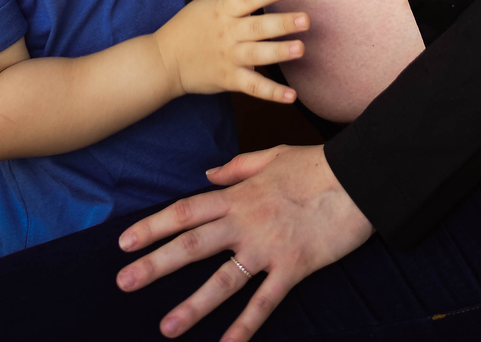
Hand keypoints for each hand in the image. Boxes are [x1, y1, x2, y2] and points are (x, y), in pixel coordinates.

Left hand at [116, 143, 373, 339]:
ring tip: (166, 326)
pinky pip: (264, 302)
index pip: (186, 211)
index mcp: (238, 195)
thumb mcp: (271, 156)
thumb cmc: (316, 165)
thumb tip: (206, 173)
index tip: (124, 241)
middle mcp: (246, 222)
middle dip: (155, 264)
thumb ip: (236, 167)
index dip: (153, 226)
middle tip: (123, 281)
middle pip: (192, 245)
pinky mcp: (292, 268)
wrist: (357, 178)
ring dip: (193, 305)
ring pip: (223, 280)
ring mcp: (268, 247)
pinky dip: (245, 326)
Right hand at [158, 0, 308, 104]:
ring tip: (301, 49)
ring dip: (280, 52)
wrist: (163, 61)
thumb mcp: (203, 0)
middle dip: (282, 23)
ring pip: (257, 54)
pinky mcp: (228, 79)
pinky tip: (291, 95)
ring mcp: (228, 57)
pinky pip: (252, 86)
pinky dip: (271, 93)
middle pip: (258, 26)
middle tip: (306, 19)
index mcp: (223, 10)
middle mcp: (228, 33)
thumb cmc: (186, 26)